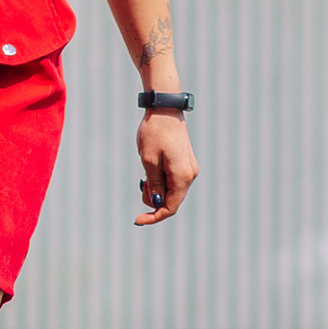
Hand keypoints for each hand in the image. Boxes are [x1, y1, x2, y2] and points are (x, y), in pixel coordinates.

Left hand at [135, 110, 196, 225]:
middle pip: (171, 202)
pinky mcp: (185, 164)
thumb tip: (157, 204)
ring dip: (156, 190)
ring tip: (146, 173)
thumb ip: (154, 185)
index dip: (153, 217)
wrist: (165, 109)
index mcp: (182, 176)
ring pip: (172, 192)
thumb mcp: (149, 161)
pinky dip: (161, 182)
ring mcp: (189, 169)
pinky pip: (173, 182)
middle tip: (141, 183)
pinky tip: (153, 169)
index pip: (170, 208)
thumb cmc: (154, 132)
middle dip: (153, 200)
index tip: (137, 220)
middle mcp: (190, 175)